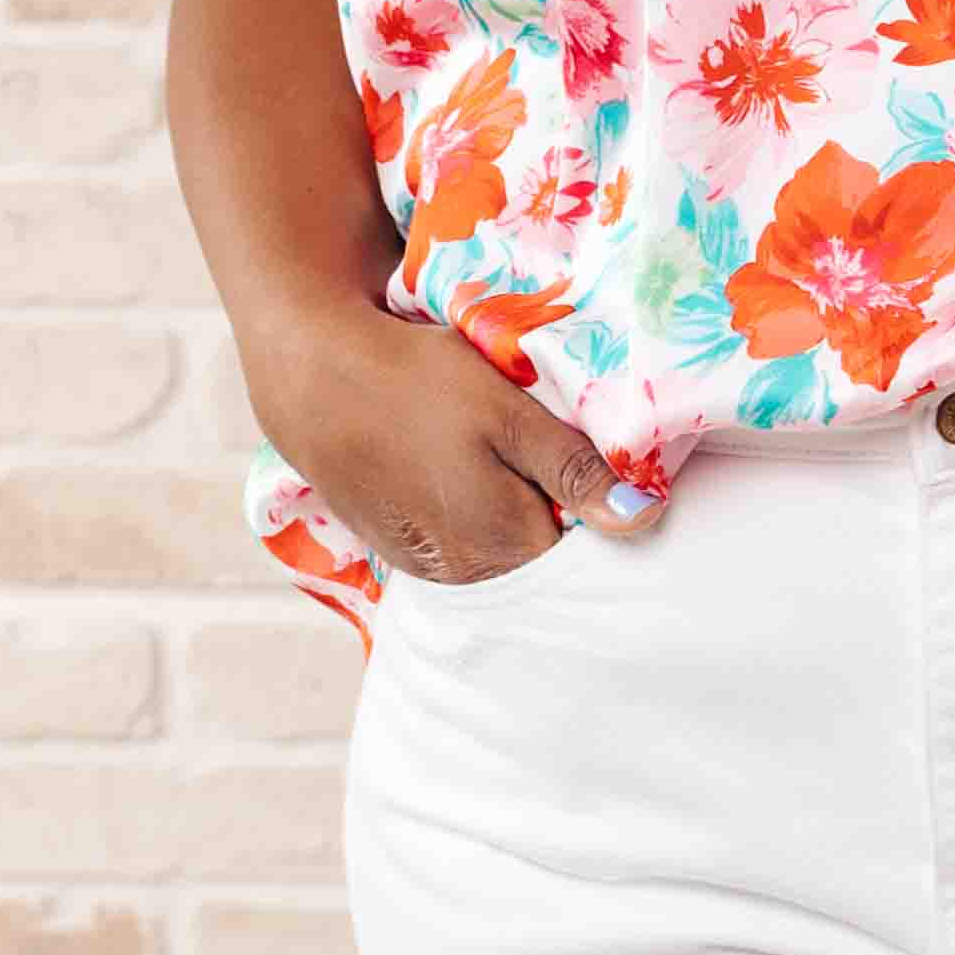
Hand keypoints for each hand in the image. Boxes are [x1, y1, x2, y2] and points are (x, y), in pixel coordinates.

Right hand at [247, 300, 655, 584]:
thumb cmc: (415, 385)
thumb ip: (574, 470)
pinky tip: (468, 470)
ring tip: (507, 455)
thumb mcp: (508, 414)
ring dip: (516, 514)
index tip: (603, 464)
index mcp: (507, 548)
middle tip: (554, 449)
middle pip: (544, 558)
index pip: (588, 555)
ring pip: (502, 552)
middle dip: (561, 514)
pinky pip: (461, 546)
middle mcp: (470, 576)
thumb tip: (643, 521)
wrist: (310, 378)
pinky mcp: (400, 550)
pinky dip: (475, 515)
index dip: (601, 509)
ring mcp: (429, 568)